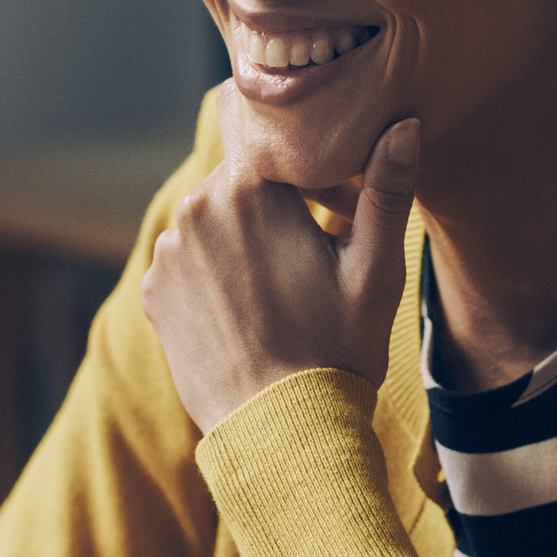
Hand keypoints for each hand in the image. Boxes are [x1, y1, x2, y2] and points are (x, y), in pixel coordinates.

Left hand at [141, 118, 420, 432]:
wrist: (282, 433)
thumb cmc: (337, 350)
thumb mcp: (377, 270)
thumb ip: (387, 191)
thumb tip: (403, 124)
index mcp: (247, 188)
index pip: (273, 140)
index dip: (310, 168)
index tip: (337, 208)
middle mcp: (194, 209)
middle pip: (241, 180)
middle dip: (275, 204)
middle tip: (315, 254)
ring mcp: (167, 253)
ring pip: (213, 220)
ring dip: (243, 239)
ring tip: (282, 292)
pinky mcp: (154, 292)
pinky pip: (188, 262)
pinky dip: (216, 276)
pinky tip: (249, 313)